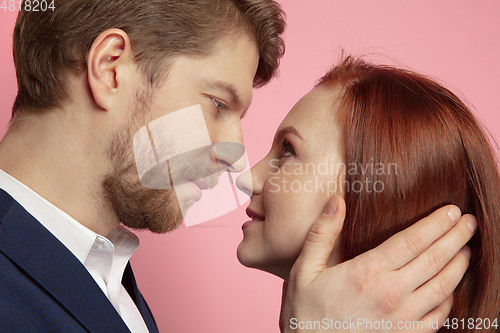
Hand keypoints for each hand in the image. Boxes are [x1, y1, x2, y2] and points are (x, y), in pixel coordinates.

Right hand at [280, 195, 474, 331]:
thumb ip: (322, 233)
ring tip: (468, 248)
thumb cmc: (305, 312)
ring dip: (459, 265)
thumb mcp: (305, 269)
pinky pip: (439, 317)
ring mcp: (402, 318)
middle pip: (434, 259)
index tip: (452, 210)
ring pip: (443, 286)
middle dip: (456, 237)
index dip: (436, 223)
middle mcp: (391, 293)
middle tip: (471, 221)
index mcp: (367, 272)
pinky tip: (452, 287)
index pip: (412, 240)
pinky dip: (451, 298)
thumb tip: (337, 200)